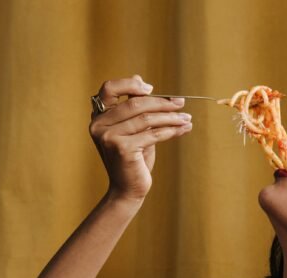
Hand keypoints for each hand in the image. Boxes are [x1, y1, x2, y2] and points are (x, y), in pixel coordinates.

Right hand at [88, 74, 192, 201]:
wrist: (128, 189)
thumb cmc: (133, 158)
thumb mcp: (133, 129)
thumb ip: (135, 108)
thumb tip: (140, 78)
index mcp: (99, 117)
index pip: (110, 88)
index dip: (130, 84)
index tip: (152, 88)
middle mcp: (99, 125)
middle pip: (134, 103)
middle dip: (162, 103)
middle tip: (181, 103)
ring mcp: (109, 137)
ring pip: (146, 119)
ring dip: (171, 117)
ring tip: (187, 118)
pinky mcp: (122, 148)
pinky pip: (152, 134)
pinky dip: (170, 131)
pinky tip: (182, 129)